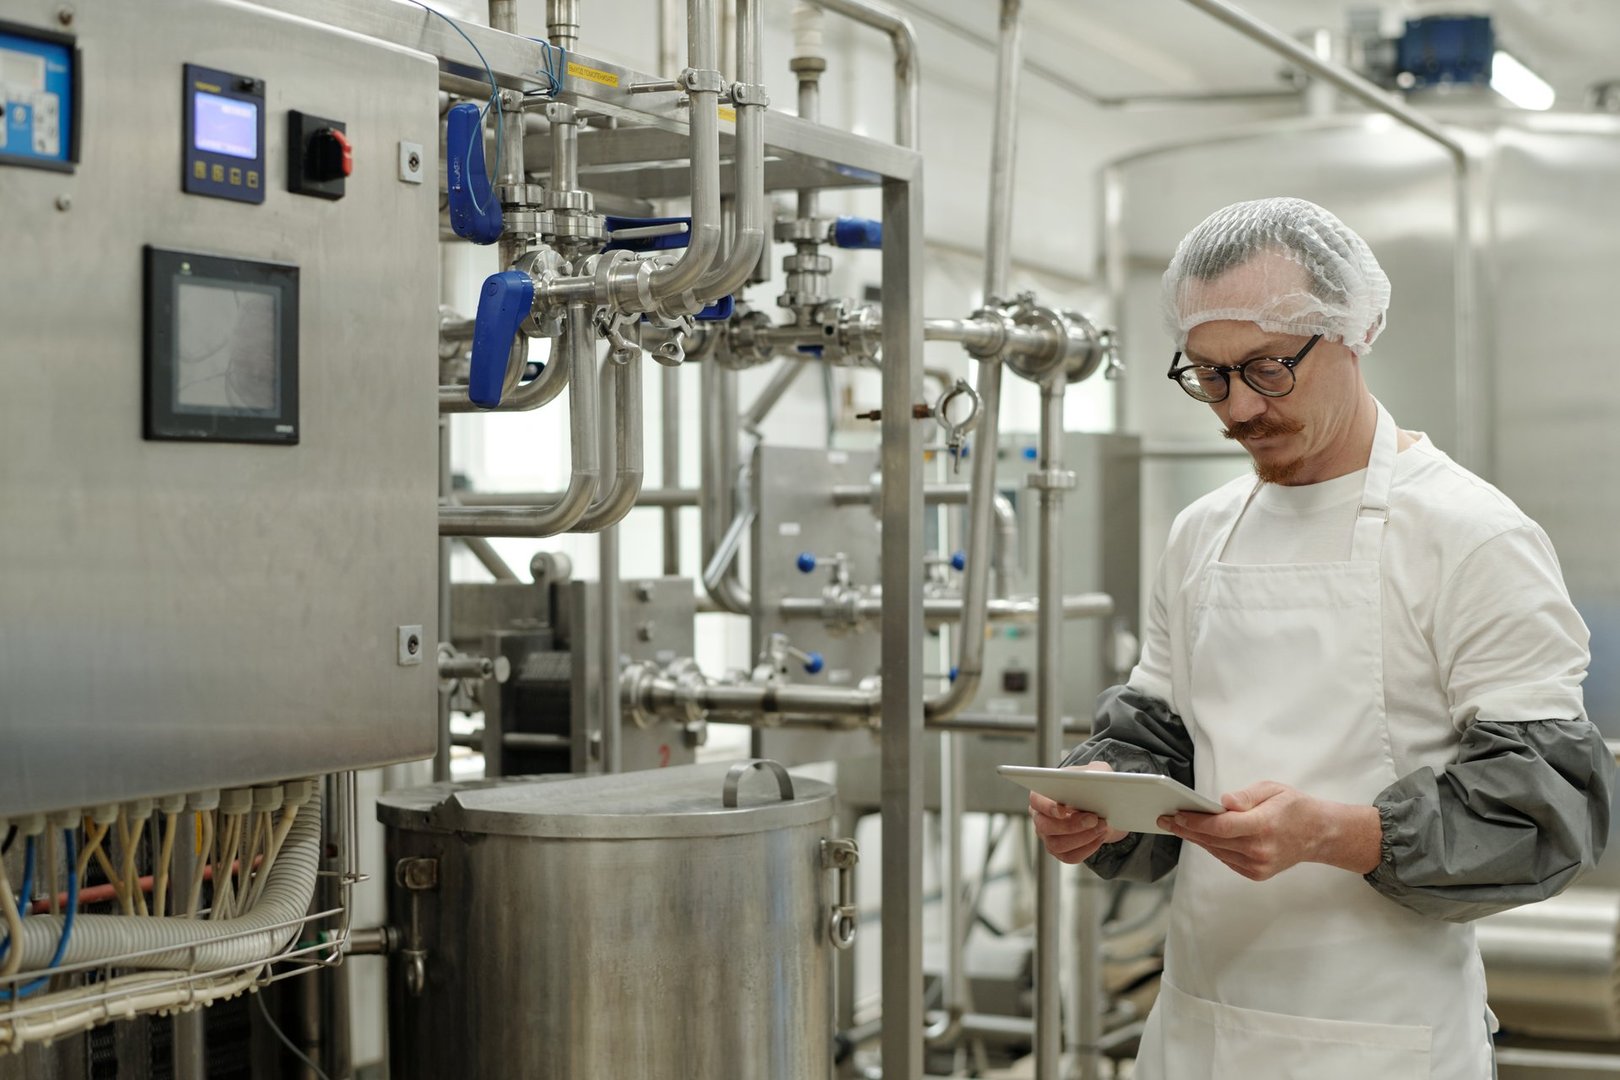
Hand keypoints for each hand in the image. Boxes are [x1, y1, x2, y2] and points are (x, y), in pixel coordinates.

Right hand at [1030, 762, 1130, 864]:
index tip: (1063, 809)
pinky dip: (1087, 849)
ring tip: (1102, 827)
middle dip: (1071, 825)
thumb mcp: (1098, 772)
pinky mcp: (1060, 852)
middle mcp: (1040, 817)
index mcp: (1042, 795)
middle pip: (1045, 826)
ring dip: (1082, 838)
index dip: (1047, 806)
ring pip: (1057, 845)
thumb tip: (1097, 781)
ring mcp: (1048, 837)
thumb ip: (1096, 772)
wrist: (1102, 806)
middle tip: (1094, 819)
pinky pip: (1070, 857)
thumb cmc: (1094, 785)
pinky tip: (1100, 837)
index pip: (1036, 801)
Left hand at [1157, 780, 1381, 880]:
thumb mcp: (1273, 790)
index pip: (1221, 826)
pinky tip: (1202, 836)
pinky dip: (1213, 847)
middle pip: (1213, 840)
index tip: (1176, 814)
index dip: (1195, 821)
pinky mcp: (1257, 873)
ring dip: (1196, 839)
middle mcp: (1260, 849)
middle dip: (1186, 829)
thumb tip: (1223, 801)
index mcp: (1263, 826)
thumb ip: (1246, 796)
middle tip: (1165, 820)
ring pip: (1217, 851)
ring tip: (1177, 826)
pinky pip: (1226, 859)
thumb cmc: (1295, 808)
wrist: (1319, 835)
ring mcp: (1258, 865)